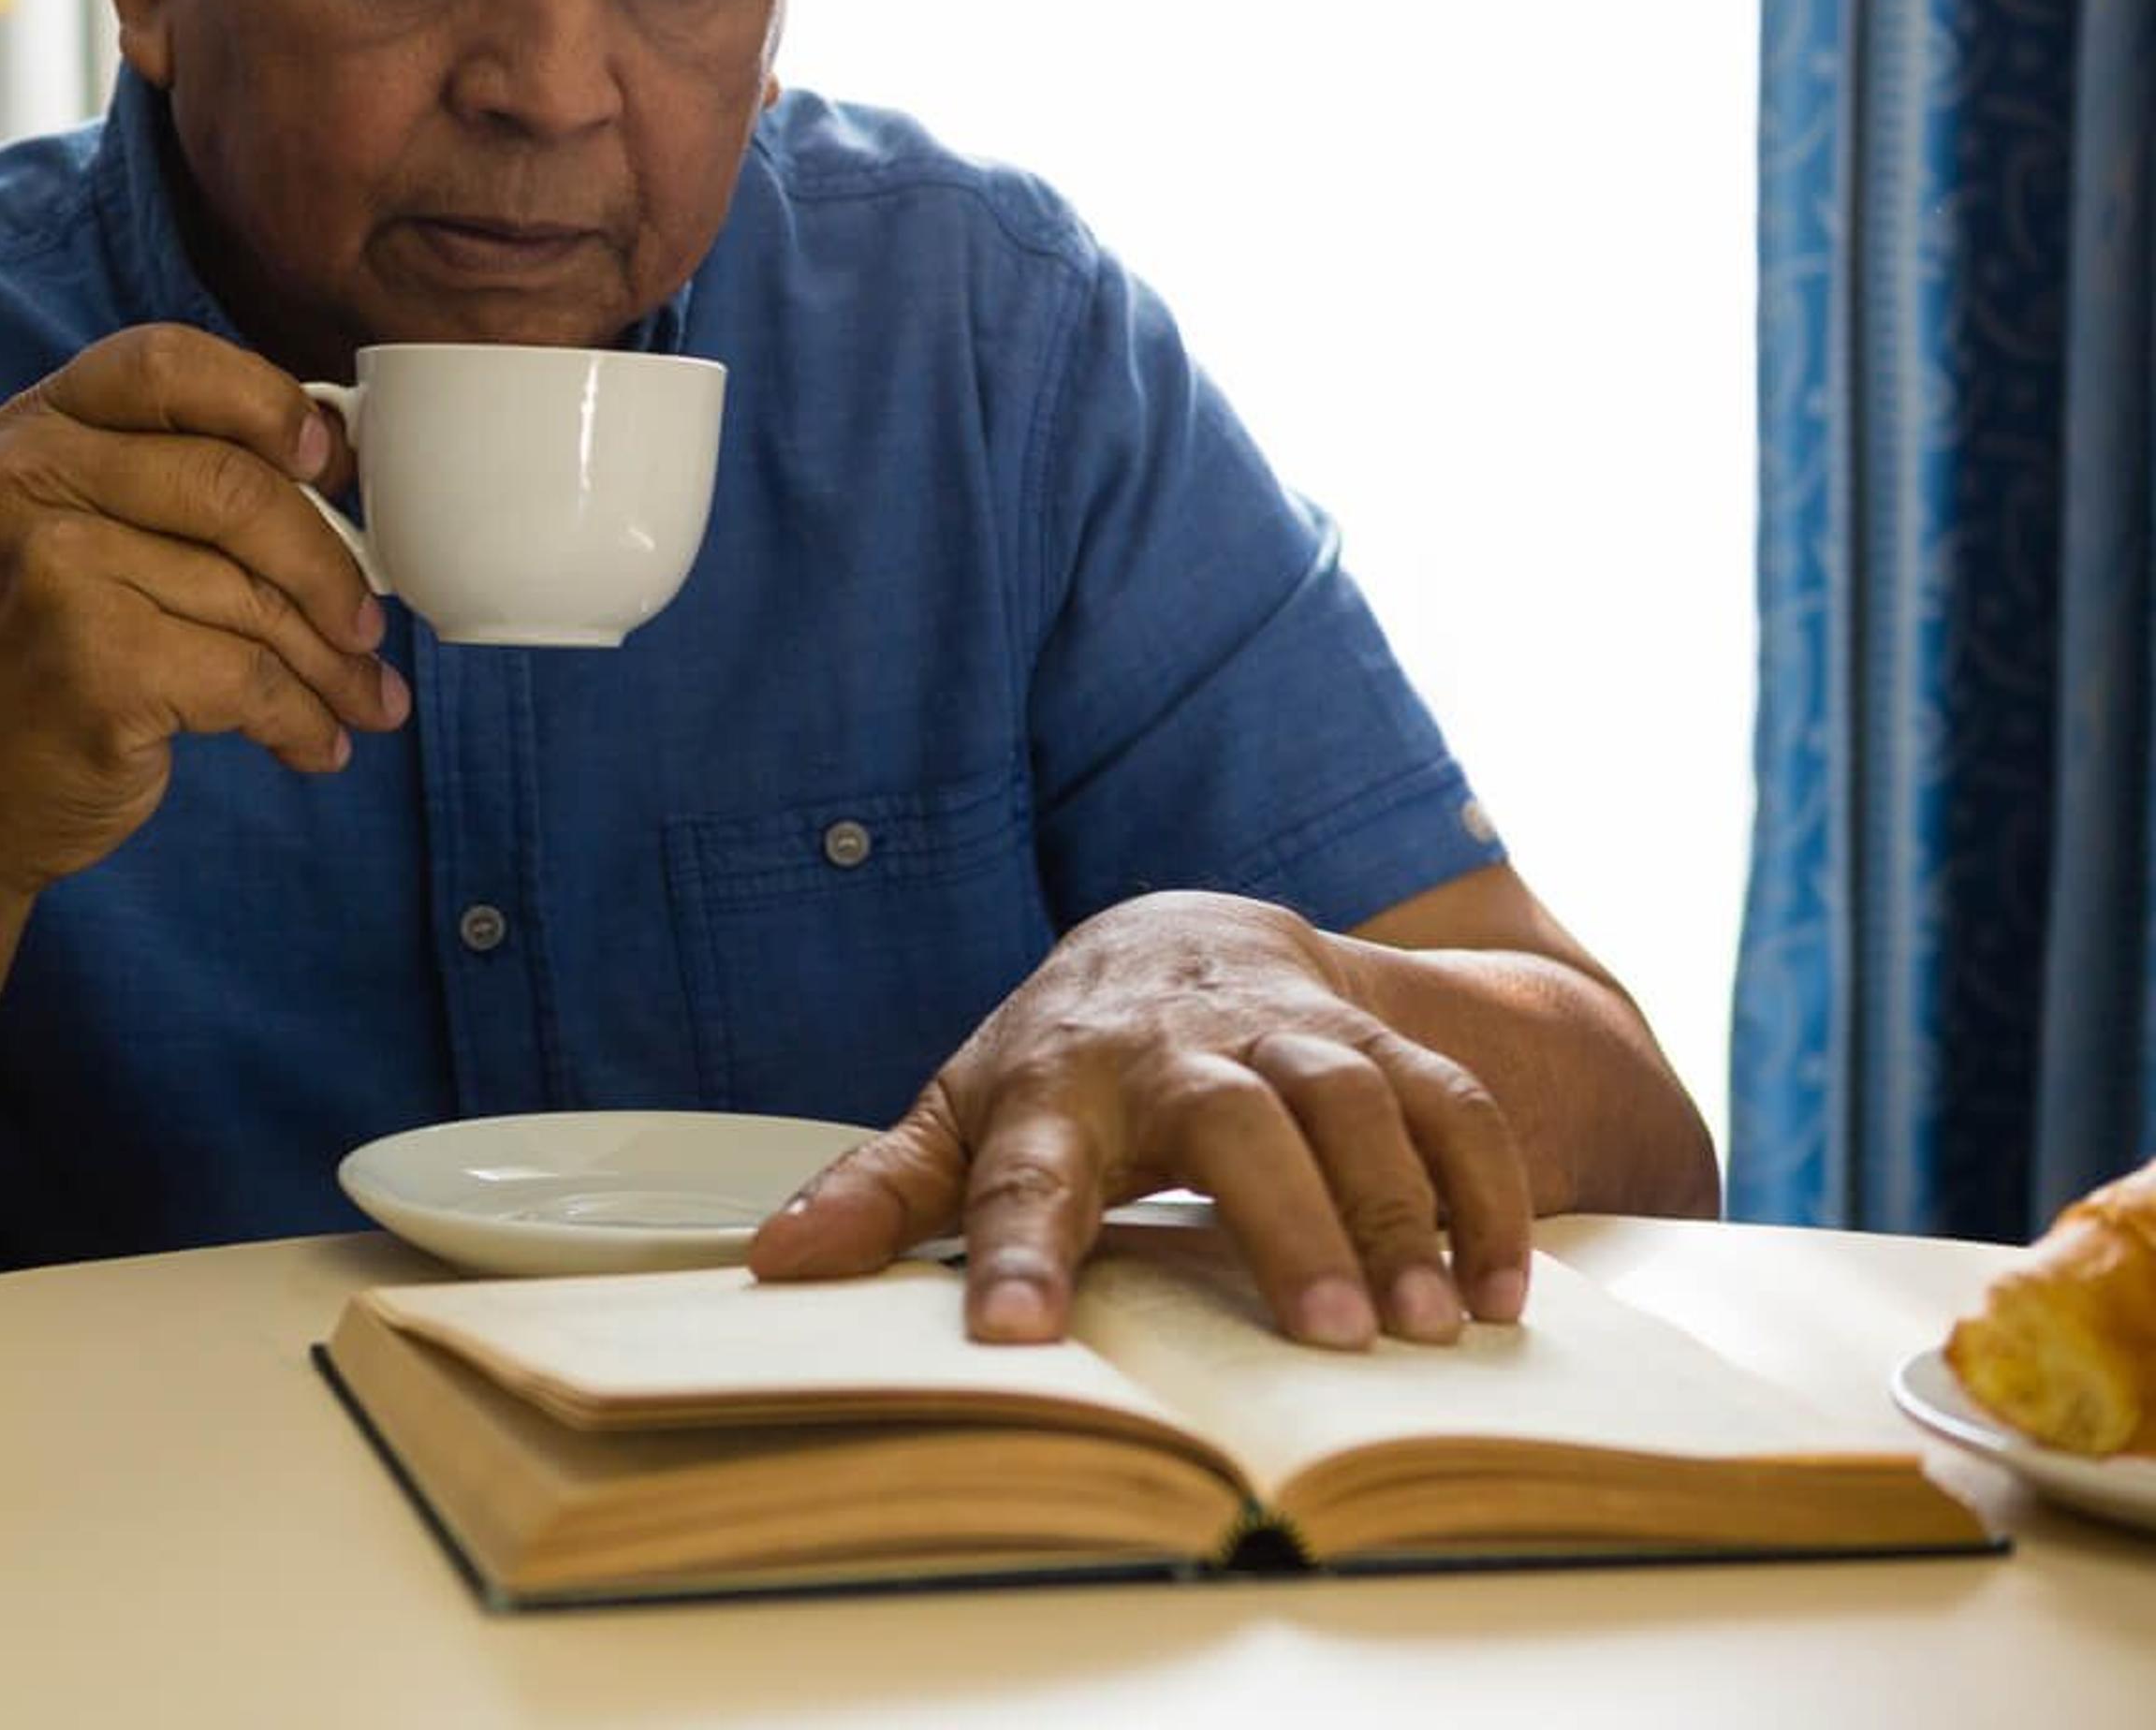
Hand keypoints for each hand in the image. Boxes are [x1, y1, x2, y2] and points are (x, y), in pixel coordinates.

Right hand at [0, 324, 409, 894]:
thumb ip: (182, 474)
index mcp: (39, 426)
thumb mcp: (92, 529)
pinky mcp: (95, 662)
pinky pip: (248, 678)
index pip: (169, 362)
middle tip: (369, 624)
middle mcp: (33, 480)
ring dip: (331, 663)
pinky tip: (317, 744)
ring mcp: (56, 569)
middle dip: (329, 567)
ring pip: (252, 597)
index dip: (266, 402)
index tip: (330, 462)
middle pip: (236, 488)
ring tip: (365, 698)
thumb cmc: (62, 649)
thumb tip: (342, 455)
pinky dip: (302, 719)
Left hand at [746, 893, 1532, 1348]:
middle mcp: (1177, 1049)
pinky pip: (1452, 1104)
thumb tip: (775, 1263)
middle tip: (1326, 1341)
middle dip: (1285, 1224)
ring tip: (1430, 1328)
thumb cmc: (1062, 1058)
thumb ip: (883, 1194)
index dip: (1017, 1254)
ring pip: (1357, 1106)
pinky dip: (1490, 1190)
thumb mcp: (963, 1112)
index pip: (1024, 1171)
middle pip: (1235, 1121)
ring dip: (1402, 1212)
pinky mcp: (1380, 1042)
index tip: (1017, 1340)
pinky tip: (1505, 1290)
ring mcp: (1288, 1037)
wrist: (1182, 938)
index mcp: (1054, 1083)